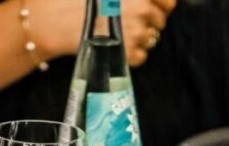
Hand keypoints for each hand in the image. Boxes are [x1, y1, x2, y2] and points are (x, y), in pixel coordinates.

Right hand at [31, 0, 176, 66]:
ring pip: (151, 40)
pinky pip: (141, 57)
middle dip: (148, 23)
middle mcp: (143, 9)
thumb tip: (146, 2)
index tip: (155, 9)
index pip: (169, 2)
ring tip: (119, 35)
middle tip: (128, 23)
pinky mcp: (129, 52)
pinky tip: (117, 46)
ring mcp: (137, 32)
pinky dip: (132, 55)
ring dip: (139, 39)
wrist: (59, 17)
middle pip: (160, 22)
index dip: (163, 6)